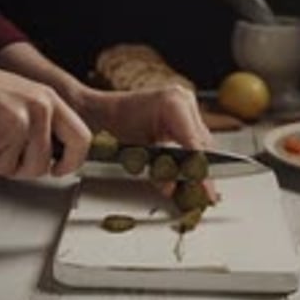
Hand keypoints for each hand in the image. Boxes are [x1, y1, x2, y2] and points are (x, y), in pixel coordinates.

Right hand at [0, 57, 91, 178]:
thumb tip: (51, 155)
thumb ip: (40, 120)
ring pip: (9, 169)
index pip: (81, 138)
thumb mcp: (20, 95)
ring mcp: (16, 125)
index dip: (72, 161)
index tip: (59, 169)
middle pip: (40, 166)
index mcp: (47, 99)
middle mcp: (37, 111)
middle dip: (17, 168)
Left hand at [77, 83, 217, 201]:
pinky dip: (188, 159)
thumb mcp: (133, 152)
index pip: (195, 144)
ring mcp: (184, 104)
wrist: (93, 112)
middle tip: (201, 200)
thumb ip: (157, 170)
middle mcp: (183, 99)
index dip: (201, 172)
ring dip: (195, 168)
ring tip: (193, 192)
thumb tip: (173, 187)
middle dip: (199, 174)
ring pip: (200, 144)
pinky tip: (186, 176)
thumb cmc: (105, 126)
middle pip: (202, 145)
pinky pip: (192, 140)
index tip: (206, 193)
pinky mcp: (182, 114)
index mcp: (172, 102)